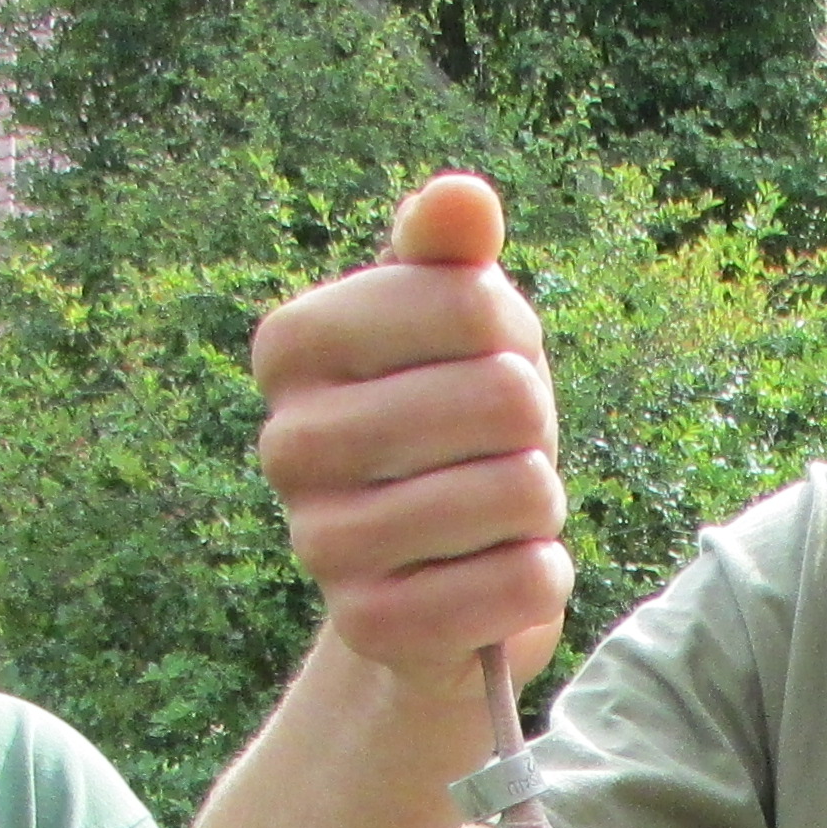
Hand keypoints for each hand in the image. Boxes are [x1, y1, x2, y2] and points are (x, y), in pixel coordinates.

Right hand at [252, 172, 571, 685]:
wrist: (431, 575)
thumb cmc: (453, 424)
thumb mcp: (459, 328)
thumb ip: (454, 256)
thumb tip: (462, 198)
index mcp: (292, 344)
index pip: (470, 303)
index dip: (513, 336)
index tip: (486, 364)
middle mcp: (287, 442)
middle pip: (504, 398)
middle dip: (534, 427)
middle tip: (498, 450)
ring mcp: (320, 544)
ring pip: (518, 492)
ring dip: (539, 503)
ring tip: (498, 511)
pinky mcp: (371, 629)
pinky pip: (518, 586)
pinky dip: (538, 578)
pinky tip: (499, 574)